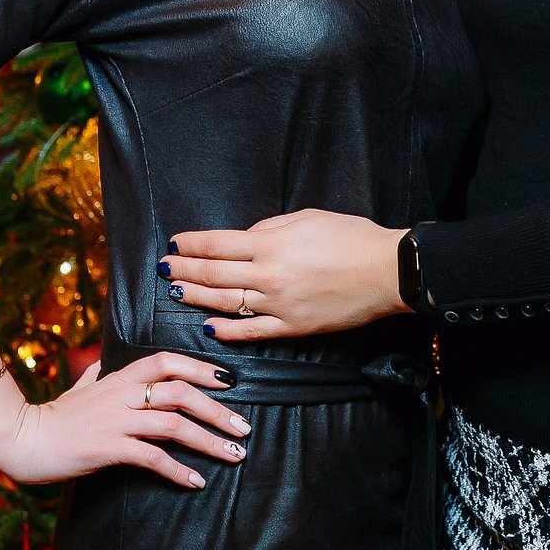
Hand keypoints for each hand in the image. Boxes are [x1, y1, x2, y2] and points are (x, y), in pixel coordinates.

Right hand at [1, 352, 250, 488]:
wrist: (23, 440)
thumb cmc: (55, 416)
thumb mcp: (81, 386)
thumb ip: (99, 374)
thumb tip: (106, 363)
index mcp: (120, 377)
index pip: (169, 361)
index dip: (202, 367)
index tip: (229, 381)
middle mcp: (122, 394)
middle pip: (182, 392)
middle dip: (218, 410)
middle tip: (243, 429)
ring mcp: (116, 420)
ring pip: (174, 424)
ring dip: (209, 441)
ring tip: (233, 455)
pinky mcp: (108, 448)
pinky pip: (152, 457)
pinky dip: (178, 470)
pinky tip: (195, 481)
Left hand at [163, 210, 407, 343]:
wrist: (385, 272)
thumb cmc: (351, 238)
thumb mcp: (307, 218)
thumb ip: (271, 228)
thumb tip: (246, 239)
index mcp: (272, 244)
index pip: (218, 244)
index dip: (192, 244)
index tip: (175, 244)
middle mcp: (269, 275)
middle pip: (214, 273)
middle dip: (185, 269)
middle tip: (164, 269)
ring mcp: (279, 304)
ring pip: (226, 303)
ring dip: (198, 297)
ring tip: (178, 292)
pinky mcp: (292, 327)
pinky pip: (251, 331)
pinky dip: (227, 330)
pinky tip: (208, 327)